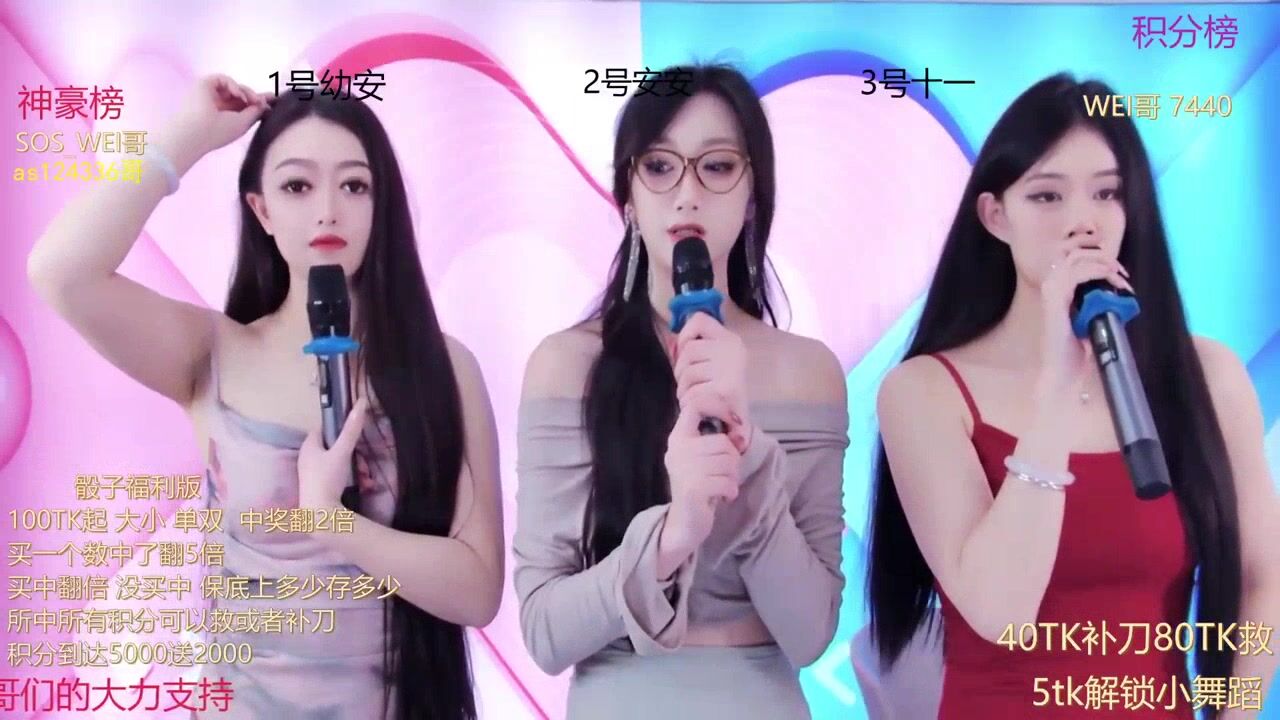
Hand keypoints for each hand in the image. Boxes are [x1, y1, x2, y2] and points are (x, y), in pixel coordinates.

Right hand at [154, 74, 272, 174]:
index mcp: (225, 116)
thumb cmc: (219, 132)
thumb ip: (255, 112)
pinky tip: (239, 95)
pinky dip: (233, 85)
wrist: (195, 132)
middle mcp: (217, 105)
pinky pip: (223, 79)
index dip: (258, 101)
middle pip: (240, 95)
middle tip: (269, 99)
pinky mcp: (204, 85)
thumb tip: (265, 102)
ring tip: (252, 101)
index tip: (274, 100)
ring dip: (246, 92)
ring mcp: (210, 94)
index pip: (243, 106)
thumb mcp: (243, 123)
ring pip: (234, 87)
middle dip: (255, 96)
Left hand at [297, 397, 369, 510]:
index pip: (322, 429)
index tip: (352, 433)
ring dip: (348, 465)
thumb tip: (360, 403)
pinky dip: (342, 475)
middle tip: (360, 458)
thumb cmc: (328, 478)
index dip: (337, 428)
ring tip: (362, 474)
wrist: (320, 513)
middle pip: (329, 446)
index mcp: (308, 446)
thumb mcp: (342, 452)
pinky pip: (330, 474)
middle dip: (348, 450)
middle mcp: (305, 457)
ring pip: (332, 461)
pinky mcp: (314, 485)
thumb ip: (351, 430)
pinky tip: (352, 483)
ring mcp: (308, 473)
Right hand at [662, 388, 742, 549]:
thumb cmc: (699, 486)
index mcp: (678, 437)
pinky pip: (727, 482)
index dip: (718, 408)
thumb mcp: (704, 458)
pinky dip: (730, 491)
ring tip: (720, 485)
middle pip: (722, 442)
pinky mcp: (693, 489)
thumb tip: (741, 430)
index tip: (733, 423)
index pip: (695, 406)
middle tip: (723, 474)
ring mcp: (684, 469)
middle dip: (732, 460)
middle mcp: (677, 450)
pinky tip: (721, 497)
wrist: (684, 523)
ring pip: (728, 462)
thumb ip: (719, 441)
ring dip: (732, 477)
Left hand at [671, 312, 750, 452]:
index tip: (685, 351)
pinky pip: (691, 392)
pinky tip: (701, 407)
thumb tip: (670, 341)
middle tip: (692, 384)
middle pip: (688, 349)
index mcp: (730, 340)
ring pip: (687, 372)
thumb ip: (692, 349)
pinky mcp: (726, 390)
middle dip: (681, 370)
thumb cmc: (719, 391)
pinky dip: (689, 402)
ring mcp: (731, 369)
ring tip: (696, 396)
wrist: (738, 422)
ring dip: (684, 389)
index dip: (685, 335)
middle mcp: (733, 350)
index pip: (699, 319)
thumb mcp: (710, 363)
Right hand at [1037, 244, 1133, 398]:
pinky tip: (1108, 277)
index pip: (1076, 263)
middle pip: (1075, 255)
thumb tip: (1119, 297)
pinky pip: (1075, 274)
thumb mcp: (1092, 324)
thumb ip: (1099, 308)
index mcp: (1059, 294)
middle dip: (1102, 258)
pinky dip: (1095, 271)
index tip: (1120, 274)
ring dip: (1101, 263)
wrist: (1063, 374)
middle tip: (1121, 272)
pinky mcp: (1054, 301)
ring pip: (1075, 260)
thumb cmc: (1076, 354)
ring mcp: (1051, 294)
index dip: (1099, 261)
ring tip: (1117, 274)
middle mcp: (1052, 290)